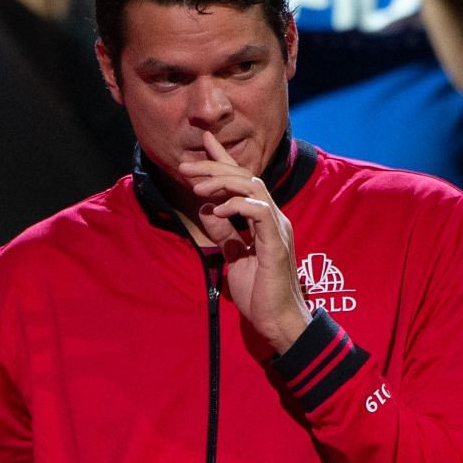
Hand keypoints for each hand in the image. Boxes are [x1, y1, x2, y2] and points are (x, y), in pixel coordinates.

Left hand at [179, 131, 310, 352]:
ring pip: (253, 187)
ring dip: (222, 182)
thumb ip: (224, 232)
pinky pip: (259, 212)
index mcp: (264, 219)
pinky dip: (237, 205)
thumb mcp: (234, 257)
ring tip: (197, 186)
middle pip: (245, 177)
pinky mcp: (275, 243)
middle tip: (186, 166)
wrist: (276, 320)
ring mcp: (277, 228)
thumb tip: (208, 208)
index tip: (205, 142)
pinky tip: (218, 208)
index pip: (243, 181)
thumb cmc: (259, 293)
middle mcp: (273, 217)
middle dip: (214, 166)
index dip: (224, 160)